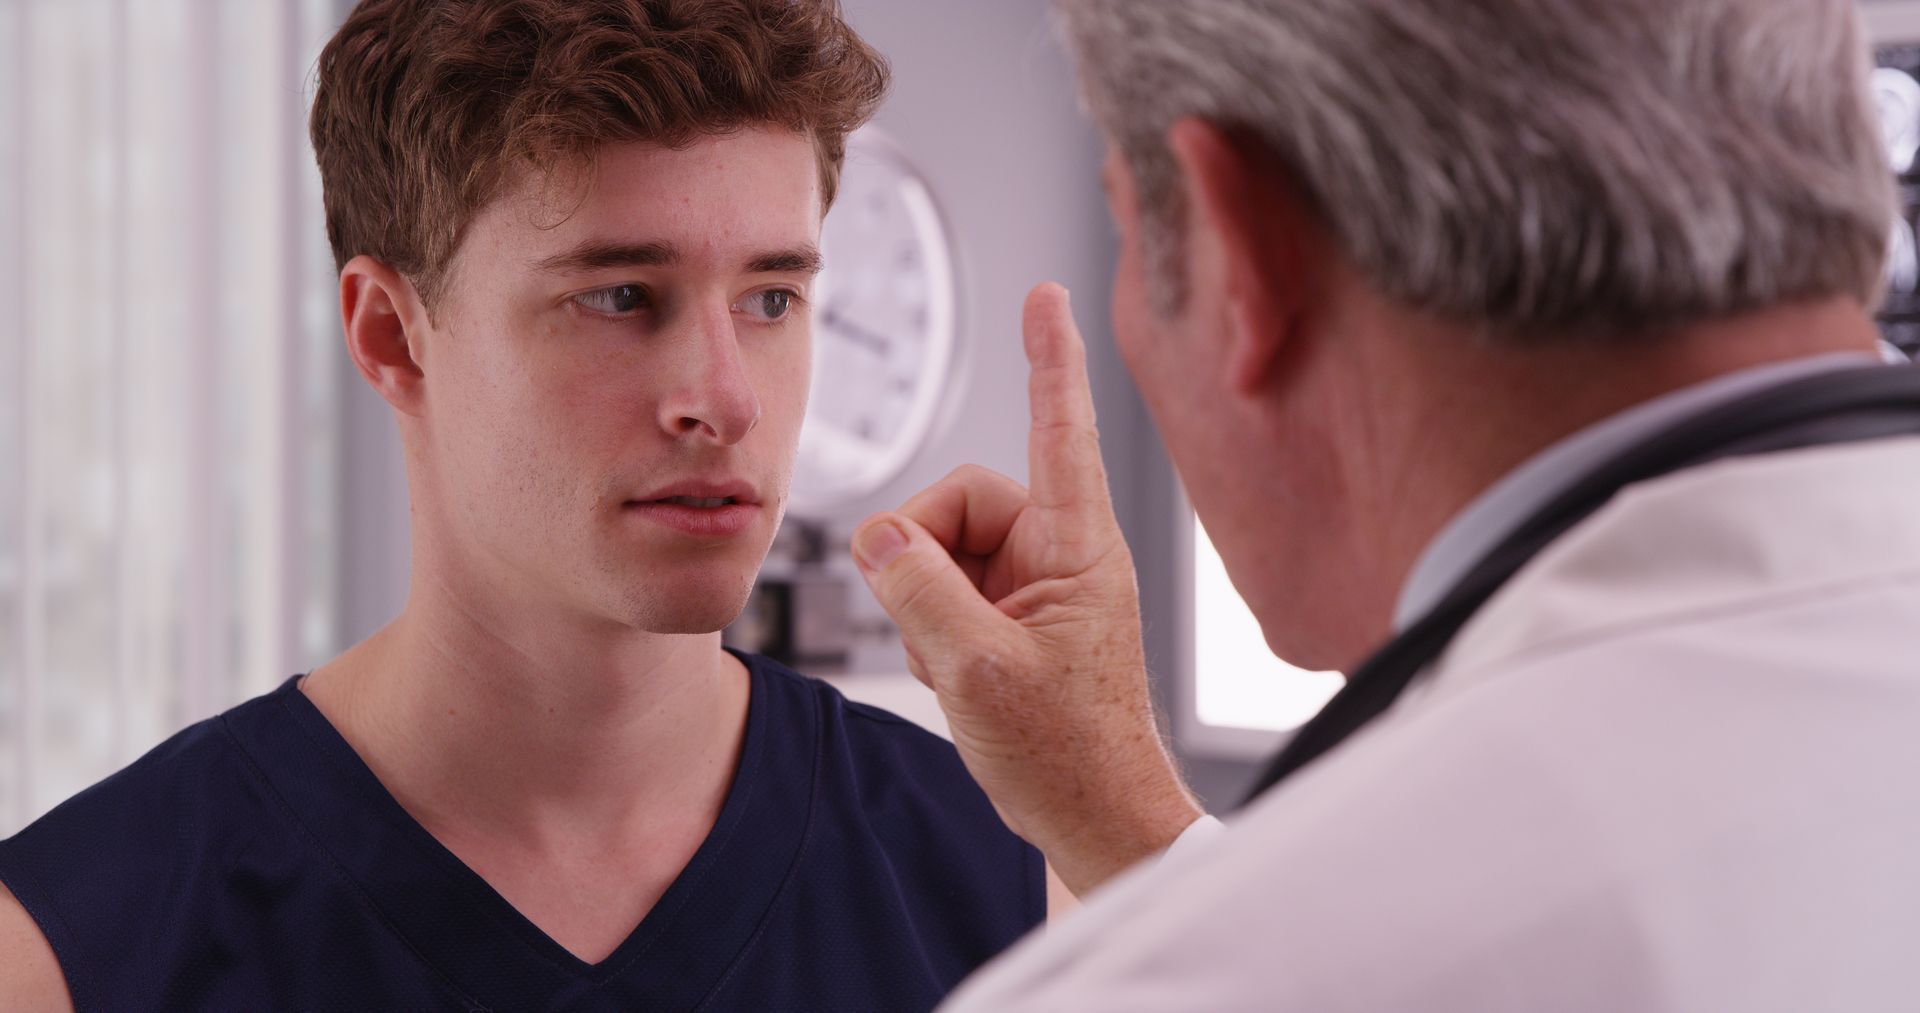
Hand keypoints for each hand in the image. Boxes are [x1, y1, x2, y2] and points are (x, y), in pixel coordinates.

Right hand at [851, 283, 1203, 896]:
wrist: (1094, 819)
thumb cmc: (1068, 754)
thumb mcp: (976, 670)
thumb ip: (918, 589)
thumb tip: (879, 536)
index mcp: (1078, 547)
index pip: (1059, 428)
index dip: (1049, 357)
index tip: (1046, 293)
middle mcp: (1059, 552)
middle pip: (957, 501)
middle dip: (923, 559)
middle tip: (933, 630)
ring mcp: (1035, 585)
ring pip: (941, 549)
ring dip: (926, 609)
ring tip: (958, 669)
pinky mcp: (1013, 616)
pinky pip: (945, 591)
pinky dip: (933, 633)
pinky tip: (958, 678)